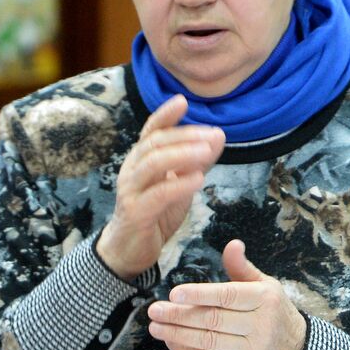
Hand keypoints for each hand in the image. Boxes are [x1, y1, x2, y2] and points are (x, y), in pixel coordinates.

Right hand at [98, 95, 224, 280]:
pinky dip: (178, 185)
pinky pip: (156, 195)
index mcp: (142, 158)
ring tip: (207, 152)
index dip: (165, 114)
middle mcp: (132, 169)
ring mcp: (130, 190)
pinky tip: (198, 179)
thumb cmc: (155, 210)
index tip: (183, 101)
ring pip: (152, 164)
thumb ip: (197, 161)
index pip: (151, 130)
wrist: (130, 248)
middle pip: (154, 143)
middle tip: (214, 134)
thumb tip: (218, 135)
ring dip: (181, 155)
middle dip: (185, 136)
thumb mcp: (180, 182)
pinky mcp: (135, 213)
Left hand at [147, 239, 307, 349]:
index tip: (174, 294)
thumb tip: (232, 244)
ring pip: (208, 340)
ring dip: (178, 334)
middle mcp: (261, 325)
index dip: (200, 294)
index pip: (228, 295)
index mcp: (265, 299)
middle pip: (213, 319)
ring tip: (155, 326)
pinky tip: (171, 340)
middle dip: (179, 315)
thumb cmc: (274, 311)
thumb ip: (242, 268)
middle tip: (154, 310)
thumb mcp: (265, 285)